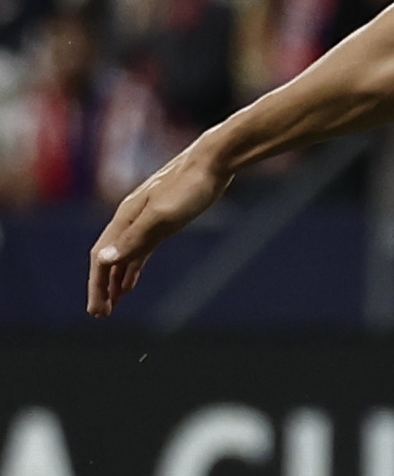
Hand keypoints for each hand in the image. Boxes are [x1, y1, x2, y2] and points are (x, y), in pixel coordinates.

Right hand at [86, 145, 234, 316]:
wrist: (214, 161)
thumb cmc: (190, 187)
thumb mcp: (162, 216)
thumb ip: (134, 239)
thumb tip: (104, 260)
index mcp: (125, 219)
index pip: (101, 259)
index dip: (97, 286)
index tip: (98, 311)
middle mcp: (129, 219)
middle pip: (108, 259)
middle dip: (101, 287)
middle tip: (101, 314)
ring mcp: (144, 219)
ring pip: (123, 256)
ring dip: (115, 281)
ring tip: (113, 303)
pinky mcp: (161, 220)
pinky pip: (139, 250)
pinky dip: (132, 268)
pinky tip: (131, 282)